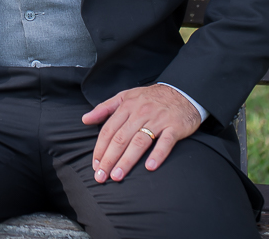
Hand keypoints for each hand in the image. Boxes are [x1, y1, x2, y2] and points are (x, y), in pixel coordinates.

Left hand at [82, 84, 201, 182]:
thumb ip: (105, 108)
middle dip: (109, 158)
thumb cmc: (151, 97)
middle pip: (121, 138)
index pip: (109, 129)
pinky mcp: (175, 127)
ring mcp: (158, 120)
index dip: (100, 148)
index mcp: (127, 106)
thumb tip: (85, 119)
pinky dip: (158, 154)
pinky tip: (150, 167)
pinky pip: (165, 142)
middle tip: (101, 176)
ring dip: (127, 160)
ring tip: (117, 176)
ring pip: (139, 141)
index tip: (95, 164)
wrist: (183, 91)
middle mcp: (141, 113)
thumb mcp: (126, 96)